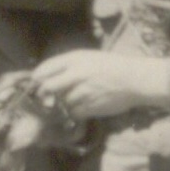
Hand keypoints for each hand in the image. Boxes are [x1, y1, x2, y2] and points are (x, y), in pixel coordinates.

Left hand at [26, 49, 164, 126]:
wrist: (135, 80)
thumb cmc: (110, 67)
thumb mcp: (87, 58)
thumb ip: (66, 66)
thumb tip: (43, 76)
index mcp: (74, 59)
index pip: (44, 69)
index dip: (35, 79)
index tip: (33, 84)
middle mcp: (76, 74)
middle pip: (46, 87)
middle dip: (41, 95)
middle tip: (43, 98)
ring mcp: (83, 92)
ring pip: (59, 102)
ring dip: (60, 105)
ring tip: (70, 101)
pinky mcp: (90, 106)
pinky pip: (73, 113)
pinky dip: (73, 113)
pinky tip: (80, 107)